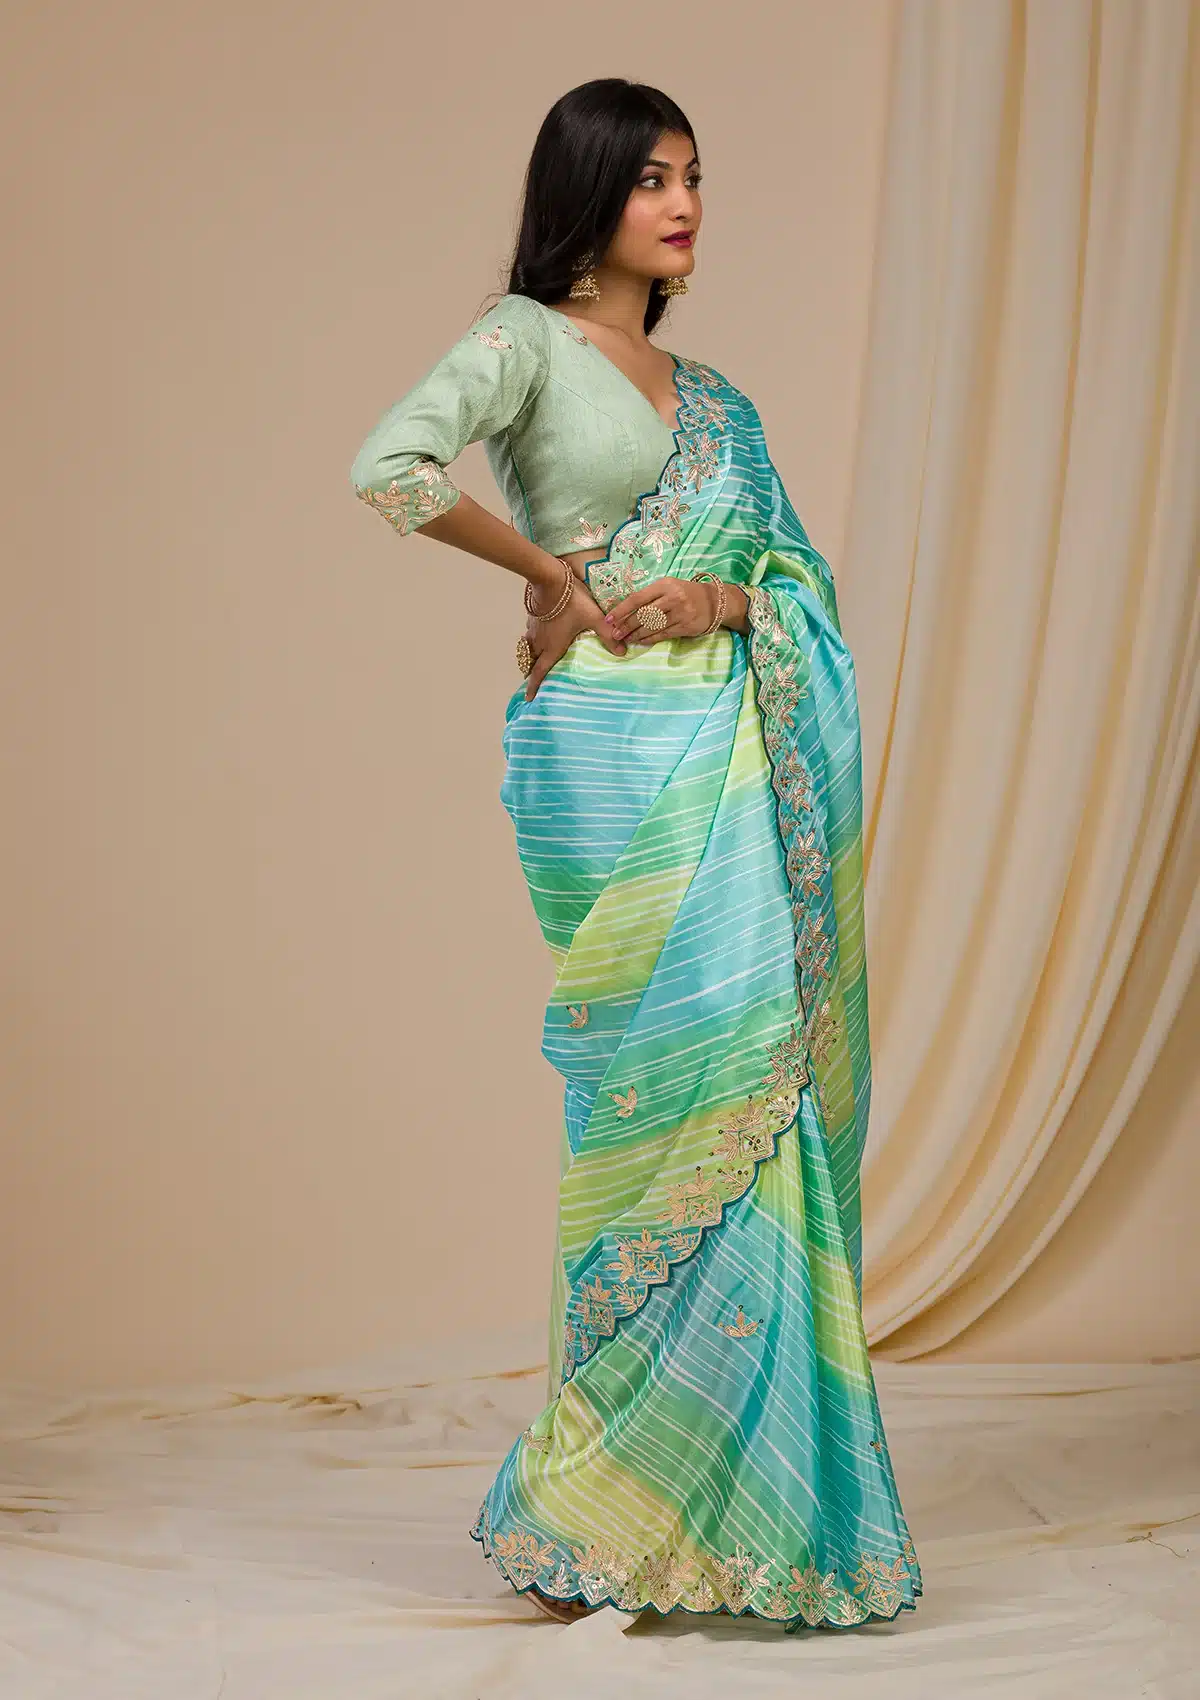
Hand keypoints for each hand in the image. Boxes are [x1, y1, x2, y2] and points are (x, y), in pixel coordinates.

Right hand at [524, 577, 625, 700]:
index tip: (528, 698)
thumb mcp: (594, 618)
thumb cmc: (572, 601)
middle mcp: (540, 641)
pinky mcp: (532, 616)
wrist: (550, 578)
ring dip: (530, 656)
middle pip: (531, 662)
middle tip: (533, 679)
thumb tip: (623, 652)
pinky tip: (539, 634)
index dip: (533, 686)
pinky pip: (529, 634)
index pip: (540, 672)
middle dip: (531, 672)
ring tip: (533, 660)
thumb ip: (607, 635)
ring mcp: (534, 628)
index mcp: (553, 647)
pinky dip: (531, 640)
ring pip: (528, 648)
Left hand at [605, 577, 723, 644]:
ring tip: (626, 638)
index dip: (621, 610)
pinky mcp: (686, 626)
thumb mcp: (668, 586)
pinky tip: (641, 641)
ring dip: (636, 634)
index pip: (637, 598)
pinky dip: (650, 638)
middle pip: (643, 614)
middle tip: (615, 633)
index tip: (609, 618)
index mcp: (665, 584)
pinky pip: (663, 634)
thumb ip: (650, 595)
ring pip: (652, 626)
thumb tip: (625, 610)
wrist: (714, 601)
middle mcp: (673, 597)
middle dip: (626, 625)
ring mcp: (680, 613)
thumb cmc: (685, 593)